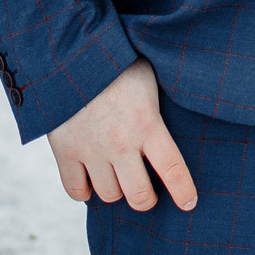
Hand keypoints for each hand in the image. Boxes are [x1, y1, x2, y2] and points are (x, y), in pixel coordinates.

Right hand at [46, 58, 198, 211]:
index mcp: (147, 123)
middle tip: (146, 192)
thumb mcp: (150, 74)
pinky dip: (84, 191)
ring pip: (109, 195)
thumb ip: (161, 101)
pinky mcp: (64, 150)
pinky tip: (91, 180)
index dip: (184, 193)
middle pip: (139, 196)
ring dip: (116, 189)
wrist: (68, 51)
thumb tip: (189, 101)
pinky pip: (75, 190)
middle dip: (146, 199)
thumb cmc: (116, 58)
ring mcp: (91, 149)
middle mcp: (121, 142)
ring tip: (118, 176)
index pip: (173, 170)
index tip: (189, 204)